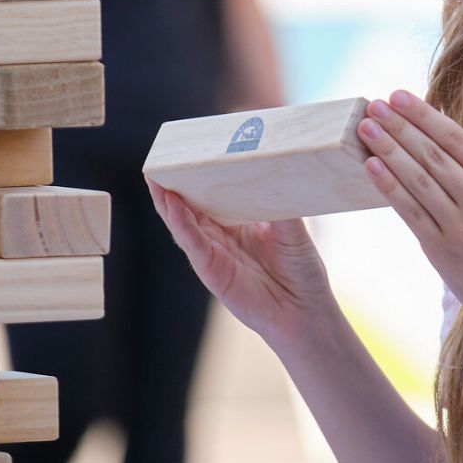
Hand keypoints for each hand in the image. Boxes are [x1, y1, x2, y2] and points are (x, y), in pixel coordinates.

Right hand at [146, 179, 335, 351]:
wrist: (306, 311)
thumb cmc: (302, 269)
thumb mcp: (293, 227)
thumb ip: (279, 200)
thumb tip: (276, 166)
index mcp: (238, 221)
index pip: (212, 194)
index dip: (198, 175)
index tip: (187, 152)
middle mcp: (221, 236)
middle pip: (189, 206)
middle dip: (172, 184)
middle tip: (159, 160)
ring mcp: (214, 253)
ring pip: (183, 224)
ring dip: (168, 202)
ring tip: (156, 178)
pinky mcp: (211, 271)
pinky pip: (192, 244)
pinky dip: (181, 225)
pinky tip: (173, 207)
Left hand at [356, 90, 462, 339]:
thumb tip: (426, 137)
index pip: (455, 137)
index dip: (423, 114)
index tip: (397, 95)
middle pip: (432, 154)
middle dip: (399, 126)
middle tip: (373, 105)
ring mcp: (462, 225)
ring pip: (417, 178)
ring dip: (387, 149)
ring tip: (365, 128)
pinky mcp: (442, 250)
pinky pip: (409, 210)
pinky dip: (388, 185)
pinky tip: (370, 165)